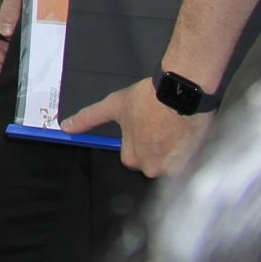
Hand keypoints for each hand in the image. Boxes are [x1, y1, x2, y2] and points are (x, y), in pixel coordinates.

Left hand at [65, 78, 208, 176]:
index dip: (138, 138)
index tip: (145, 125)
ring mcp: (175, 168)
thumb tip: (65, 127)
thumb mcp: (113, 106)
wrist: (182, 92)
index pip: (131, 156)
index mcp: (132, 158)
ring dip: (172, 149)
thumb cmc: (148, 99)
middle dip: (155, 147)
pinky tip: (184, 133)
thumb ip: (88, 118)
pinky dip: (187, 151)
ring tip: (172, 127)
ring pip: (170, 162)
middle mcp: (152, 169)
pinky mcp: (195, 163)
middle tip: (159, 125)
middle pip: (152, 161)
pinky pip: (188, 162)